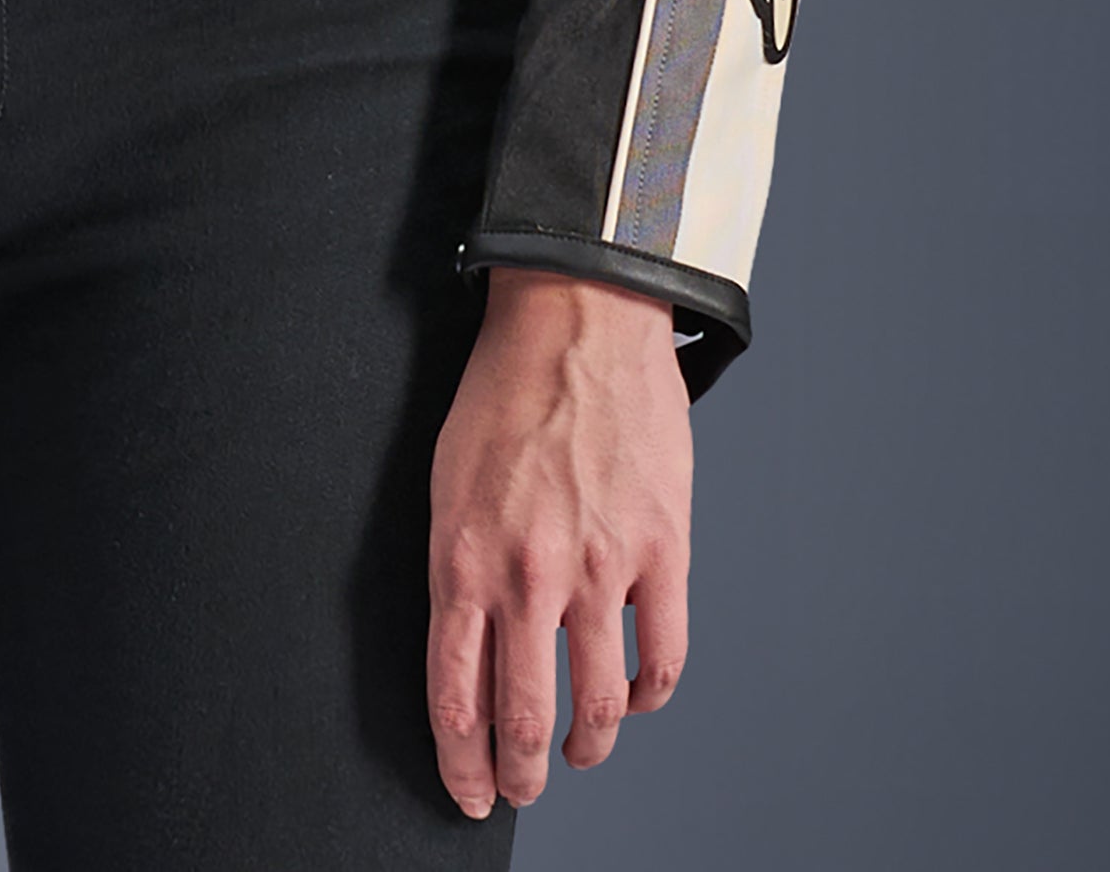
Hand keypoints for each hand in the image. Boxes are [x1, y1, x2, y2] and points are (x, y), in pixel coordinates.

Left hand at [426, 264, 690, 818]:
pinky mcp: (662, 550)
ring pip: (597, 706)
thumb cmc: (505, 390)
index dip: (462, 762)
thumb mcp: (447, 481)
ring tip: (577, 753)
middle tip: (519, 789)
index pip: (456, 694)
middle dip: (518, 774)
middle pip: (524, 718)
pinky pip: (662, 658)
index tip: (468, 792)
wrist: (578, 318)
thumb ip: (458, 568)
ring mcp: (601, 566)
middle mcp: (530, 573)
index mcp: (464, 555)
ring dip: (585, 748)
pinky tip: (633, 696)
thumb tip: (466, 650)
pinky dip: (647, 696)